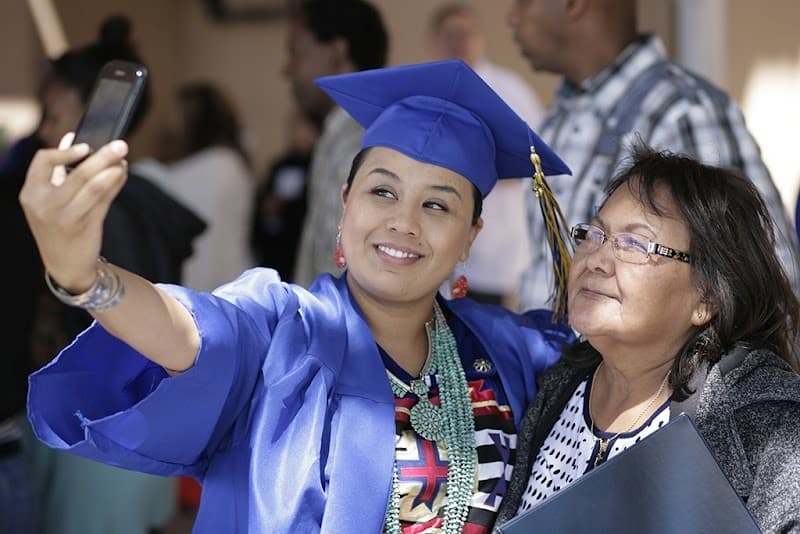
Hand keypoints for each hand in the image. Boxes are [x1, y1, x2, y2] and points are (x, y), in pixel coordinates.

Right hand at [18, 133, 129, 291]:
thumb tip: (70, 137)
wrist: (66, 265)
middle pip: (77, 173)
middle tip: (121, 144)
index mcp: (31, 193)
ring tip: (123, 159)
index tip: (85, 146)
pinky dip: (115, 184)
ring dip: (113, 169)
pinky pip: (104, 200)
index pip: (43, 161)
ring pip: (94, 186)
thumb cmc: (59, 224)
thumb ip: (59, 169)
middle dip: (102, 156)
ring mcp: (64, 217)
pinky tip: (122, 174)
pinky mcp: (84, 226)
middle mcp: (44, 205)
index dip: (65, 151)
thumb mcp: (50, 198)